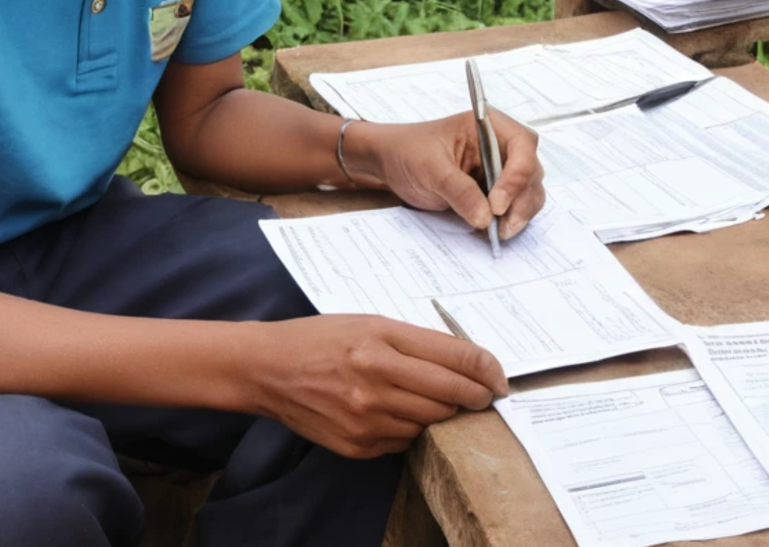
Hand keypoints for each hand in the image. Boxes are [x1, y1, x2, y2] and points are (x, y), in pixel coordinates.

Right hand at [250, 314, 508, 457]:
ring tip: (435, 400)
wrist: (268, 368)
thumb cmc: (321, 338)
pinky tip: (399, 413)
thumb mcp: (370, 322)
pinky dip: (411, 428)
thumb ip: (417, 342)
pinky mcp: (358, 445)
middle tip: (483, 395)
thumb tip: (465, 364)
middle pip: (450, 395)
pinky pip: (405, 441)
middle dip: (474, 396)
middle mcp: (376, 380)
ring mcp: (367, 417)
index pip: (455, 358)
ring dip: (441, 413)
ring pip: (431, 422)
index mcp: (382, 341)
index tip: (500, 379)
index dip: (487, 370)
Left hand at [345, 109, 544, 240]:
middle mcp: (501, 144)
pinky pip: (516, 205)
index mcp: (488, 125)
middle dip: (521, 200)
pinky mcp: (496, 189)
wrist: (391, 163)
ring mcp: (501, 168)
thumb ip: (459, 191)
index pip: (522, 145)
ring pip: (529, 191)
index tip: (497, 203)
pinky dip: (511, 219)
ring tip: (498, 232)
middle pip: (531, 171)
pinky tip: (495, 231)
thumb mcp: (430, 169)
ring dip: (520, 213)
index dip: (517, 175)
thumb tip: (486, 217)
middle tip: (502, 227)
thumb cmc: (408, 152)